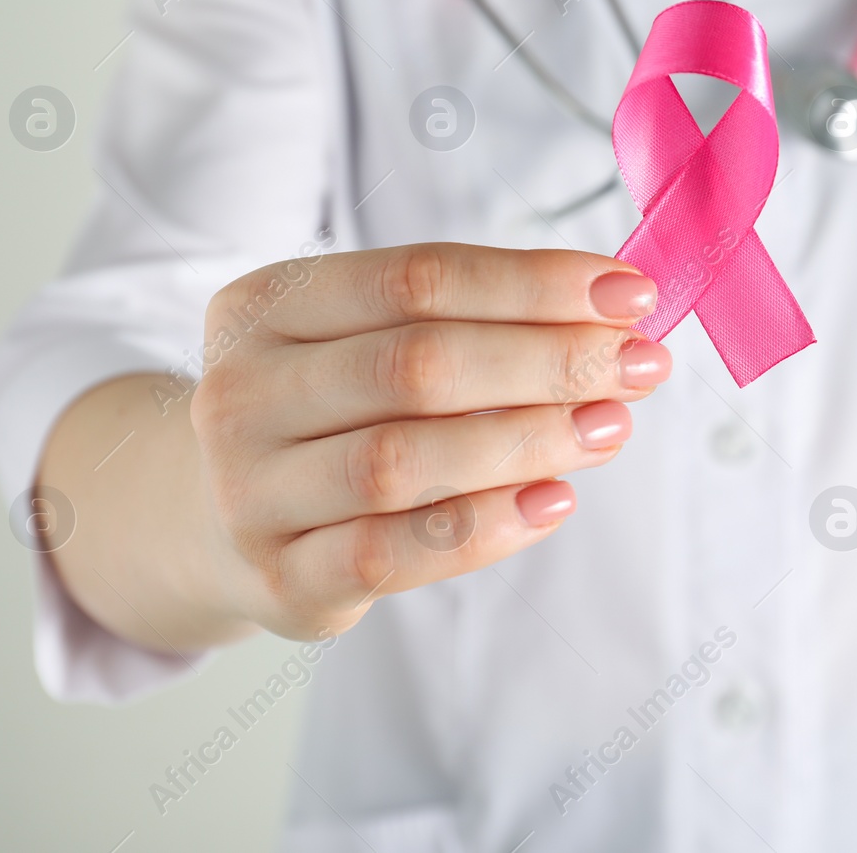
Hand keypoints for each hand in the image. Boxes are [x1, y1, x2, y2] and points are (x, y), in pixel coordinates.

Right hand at [188, 244, 668, 640]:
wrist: (220, 523)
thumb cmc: (329, 413)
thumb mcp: (368, 342)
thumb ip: (471, 322)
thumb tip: (612, 319)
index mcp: (265, 305)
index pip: (415, 278)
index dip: (532, 283)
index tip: (627, 292)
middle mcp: (241, 392)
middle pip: (414, 365)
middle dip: (546, 360)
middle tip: (636, 364)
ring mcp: (250, 491)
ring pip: (401, 460)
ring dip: (527, 439)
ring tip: (611, 426)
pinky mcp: (281, 578)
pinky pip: (390, 554)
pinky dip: (484, 526)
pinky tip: (555, 500)